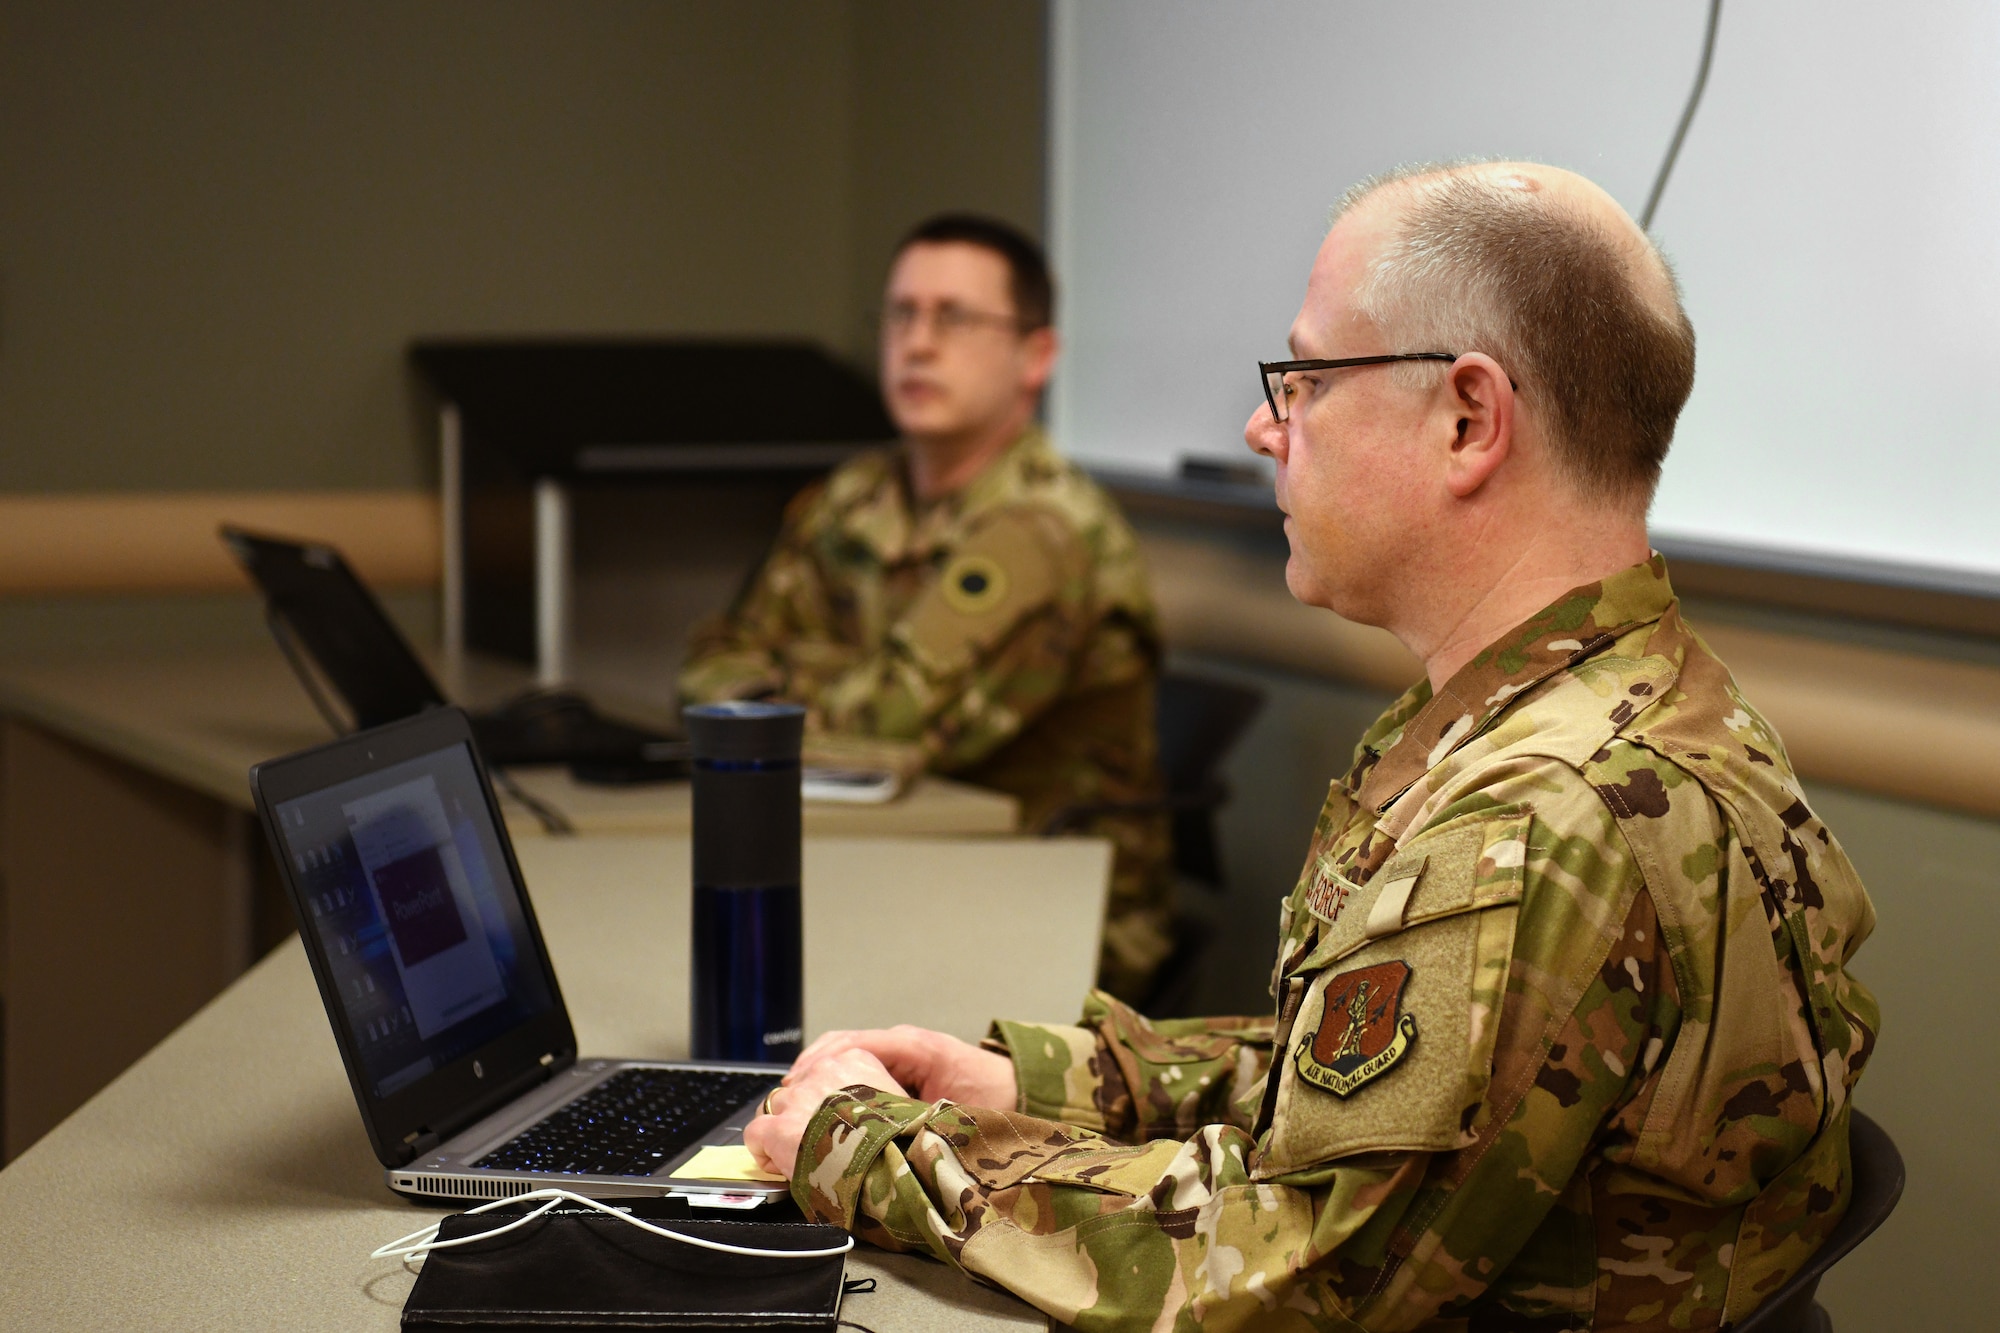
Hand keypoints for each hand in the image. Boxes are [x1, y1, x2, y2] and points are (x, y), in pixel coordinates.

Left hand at [743, 1048, 904, 1179]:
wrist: (890, 1162)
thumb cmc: (901, 1139)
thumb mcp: (903, 1103)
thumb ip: (884, 1097)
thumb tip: (881, 1113)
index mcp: (855, 1060)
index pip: (824, 1071)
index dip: (824, 1100)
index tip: (832, 1120)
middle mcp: (822, 1072)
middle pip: (798, 1088)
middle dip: (802, 1114)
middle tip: (816, 1139)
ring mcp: (797, 1099)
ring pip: (773, 1107)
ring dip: (782, 1129)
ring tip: (797, 1153)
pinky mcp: (778, 1128)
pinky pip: (755, 1133)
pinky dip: (762, 1151)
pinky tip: (778, 1164)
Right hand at [788, 1025, 1017, 1108]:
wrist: (1019, 1089)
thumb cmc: (994, 1095)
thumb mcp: (958, 1111)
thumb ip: (922, 1120)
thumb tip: (883, 1137)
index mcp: (915, 1047)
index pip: (856, 1044)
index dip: (823, 1063)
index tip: (800, 1084)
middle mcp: (901, 1045)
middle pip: (841, 1045)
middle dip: (811, 1070)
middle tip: (786, 1099)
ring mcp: (897, 1054)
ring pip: (843, 1054)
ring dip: (817, 1074)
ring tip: (793, 1102)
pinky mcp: (897, 1068)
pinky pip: (856, 1065)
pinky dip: (832, 1079)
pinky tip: (819, 1103)